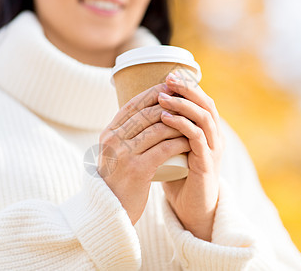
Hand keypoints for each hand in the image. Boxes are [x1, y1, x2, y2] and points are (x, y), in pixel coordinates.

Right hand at [98, 83, 190, 224]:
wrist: (109, 212)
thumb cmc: (117, 181)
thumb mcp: (114, 154)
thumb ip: (124, 136)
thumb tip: (145, 114)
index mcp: (108, 133)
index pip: (132, 105)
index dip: (153, 93)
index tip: (171, 88)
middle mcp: (113, 140)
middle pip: (147, 113)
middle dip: (171, 104)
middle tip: (188, 102)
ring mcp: (124, 154)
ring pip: (158, 128)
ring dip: (179, 122)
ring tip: (193, 121)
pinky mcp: (137, 170)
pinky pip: (164, 148)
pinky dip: (180, 141)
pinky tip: (191, 140)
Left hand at [158, 69, 225, 240]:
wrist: (190, 207)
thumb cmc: (178, 176)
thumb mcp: (172, 147)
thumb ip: (165, 130)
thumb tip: (142, 111)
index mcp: (208, 132)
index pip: (202, 101)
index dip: (188, 87)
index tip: (169, 75)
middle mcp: (215, 137)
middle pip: (207, 104)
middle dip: (187, 89)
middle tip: (168, 79)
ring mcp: (213, 149)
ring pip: (204, 118)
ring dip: (183, 104)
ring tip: (163, 97)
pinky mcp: (206, 163)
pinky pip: (196, 138)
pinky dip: (182, 125)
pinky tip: (165, 118)